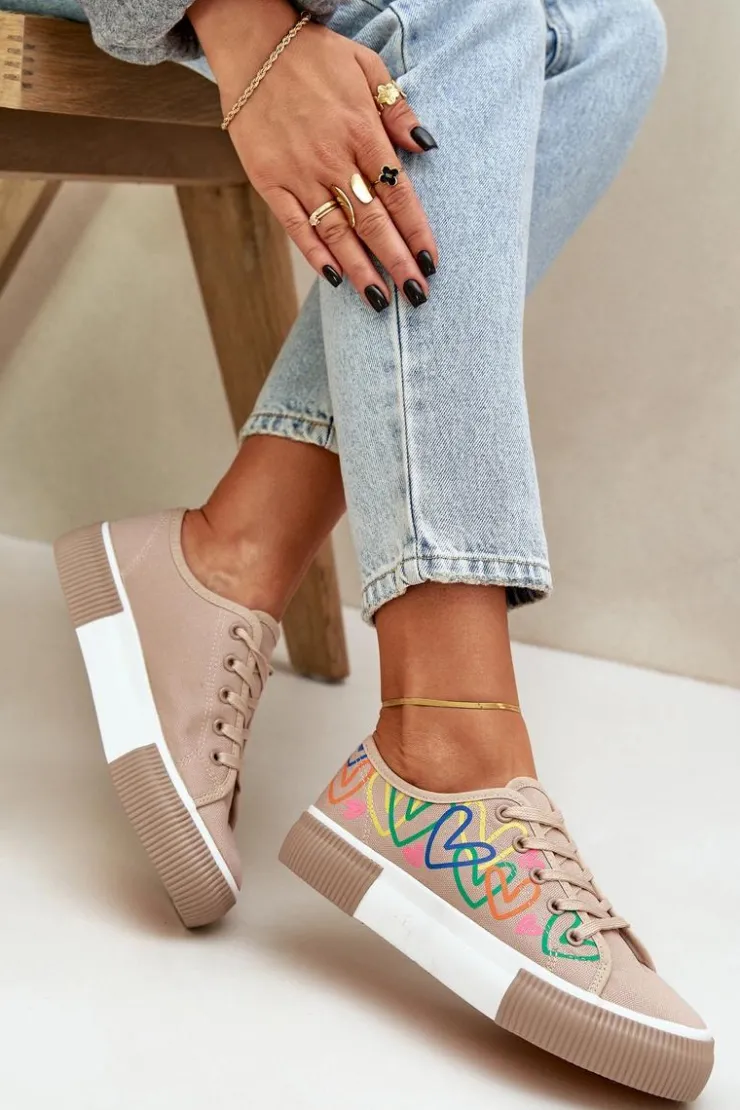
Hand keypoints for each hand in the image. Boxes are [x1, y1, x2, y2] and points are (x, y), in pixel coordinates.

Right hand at [191, 0, 438, 309]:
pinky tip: (333, 278)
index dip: (417, 231)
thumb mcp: (366, 67)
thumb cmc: (313, 54)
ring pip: (336, 231)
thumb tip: (425, 147)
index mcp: (363, 130)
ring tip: (379, 301)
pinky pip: (295, 225)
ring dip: (360, 269)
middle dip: (397, 261)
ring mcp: (299, 172)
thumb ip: (398, 110)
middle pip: (373, 220)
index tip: (431, 261)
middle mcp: (333, 157)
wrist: (252, 41)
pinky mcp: (269, 179)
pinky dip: (314, 253)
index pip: (399, 192)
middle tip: (416, 295)